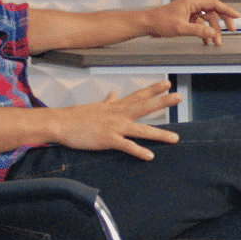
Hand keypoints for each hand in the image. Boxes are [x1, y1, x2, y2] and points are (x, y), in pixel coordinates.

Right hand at [49, 81, 181, 160]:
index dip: (153, 89)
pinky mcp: (108, 139)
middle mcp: (119, 114)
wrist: (61, 123)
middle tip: (179, 97)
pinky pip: (127, 146)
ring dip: (159, 134)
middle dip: (163, 102)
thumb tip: (113, 93)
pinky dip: (139, 151)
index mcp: (116, 106)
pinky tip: (150, 156)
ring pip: (141, 129)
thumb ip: (109, 101)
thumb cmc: (77, 116)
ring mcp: (115, 127)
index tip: (167, 83)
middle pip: (145, 106)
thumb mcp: (97, 106)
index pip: (139, 95)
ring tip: (175, 138)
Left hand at [141, 0, 238, 45]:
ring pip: (207, 21)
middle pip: (213, 12)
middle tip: (230, 31)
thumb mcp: (181, 28)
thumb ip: (199, 31)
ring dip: (212, 31)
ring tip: (216, 43)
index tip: (237, 16)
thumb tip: (214, 34)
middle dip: (222, 23)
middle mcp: (193, 5)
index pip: (215, 4)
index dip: (227, 10)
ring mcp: (190, 12)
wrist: (148, 24)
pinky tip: (206, 42)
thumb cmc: (160, 22)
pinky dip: (204, 34)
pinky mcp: (187, 19)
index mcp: (192, 2)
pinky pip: (200, 25)